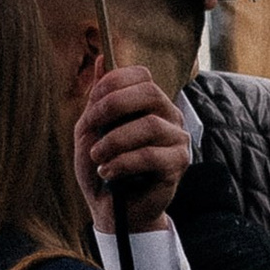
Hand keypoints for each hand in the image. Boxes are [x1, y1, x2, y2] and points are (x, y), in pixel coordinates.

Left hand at [74, 63, 185, 236]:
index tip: (91, 107)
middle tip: (92, 128)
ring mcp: (177, 139)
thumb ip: (97, 99)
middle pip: (150, 92)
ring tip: (99, 157)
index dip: (113, 83)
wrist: (113, 211)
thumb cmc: (102, 168)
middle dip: (113, 106)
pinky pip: (152, 155)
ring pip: (149, 125)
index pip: (141, 75)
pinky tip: (109, 172)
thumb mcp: (90, 131)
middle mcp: (168, 116)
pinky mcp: (178, 163)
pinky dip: (123, 163)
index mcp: (148, 104)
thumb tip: (102, 58)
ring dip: (114, 141)